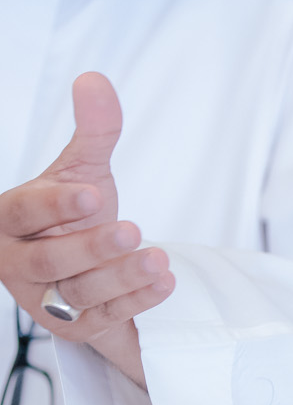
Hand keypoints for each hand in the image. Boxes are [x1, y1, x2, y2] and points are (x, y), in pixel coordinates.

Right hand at [0, 73, 171, 384]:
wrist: (80, 265)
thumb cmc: (72, 213)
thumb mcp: (82, 170)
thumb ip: (92, 130)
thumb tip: (94, 78)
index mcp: (11, 221)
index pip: (26, 212)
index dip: (57, 205)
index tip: (93, 193)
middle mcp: (21, 265)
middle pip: (51, 261)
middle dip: (91, 247)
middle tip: (131, 230)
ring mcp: (47, 299)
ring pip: (80, 293)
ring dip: (122, 277)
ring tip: (159, 257)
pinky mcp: (77, 325)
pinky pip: (106, 316)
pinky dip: (137, 300)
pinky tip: (164, 281)